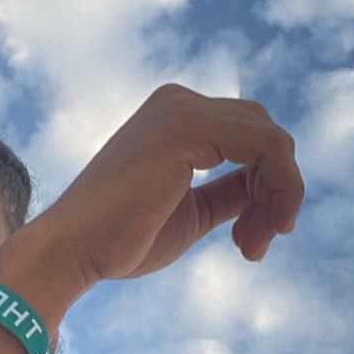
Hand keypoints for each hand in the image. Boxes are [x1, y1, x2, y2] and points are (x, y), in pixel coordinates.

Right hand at [42, 84, 303, 285]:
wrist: (72, 251)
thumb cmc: (119, 240)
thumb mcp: (193, 212)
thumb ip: (230, 193)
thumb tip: (269, 189)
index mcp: (173, 117)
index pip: (249, 137)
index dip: (267, 190)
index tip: (250, 242)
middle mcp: (178, 102)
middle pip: (265, 133)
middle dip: (276, 191)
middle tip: (254, 244)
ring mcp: (183, 109)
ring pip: (274, 141)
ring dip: (280, 198)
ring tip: (252, 245)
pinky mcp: (189, 126)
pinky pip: (270, 148)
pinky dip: (282, 190)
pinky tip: (258, 231)